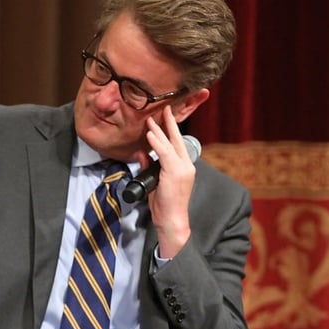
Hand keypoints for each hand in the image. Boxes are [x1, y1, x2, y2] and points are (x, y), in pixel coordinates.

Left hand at [143, 105, 194, 256]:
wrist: (172, 220)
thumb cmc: (164, 204)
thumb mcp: (154, 182)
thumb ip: (149, 166)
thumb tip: (142, 153)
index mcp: (184, 167)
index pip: (178, 144)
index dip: (171, 130)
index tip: (164, 118)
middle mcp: (186, 165)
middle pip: (177, 140)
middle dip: (170, 123)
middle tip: (164, 109)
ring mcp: (182, 169)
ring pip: (170, 145)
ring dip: (159, 131)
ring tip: (151, 119)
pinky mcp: (175, 173)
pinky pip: (165, 154)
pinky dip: (156, 143)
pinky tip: (150, 134)